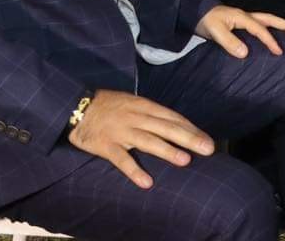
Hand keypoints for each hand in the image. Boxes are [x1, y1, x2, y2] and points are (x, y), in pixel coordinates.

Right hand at [68, 89, 213, 189]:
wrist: (76, 107)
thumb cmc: (109, 105)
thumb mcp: (132, 102)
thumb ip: (151, 113)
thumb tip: (174, 124)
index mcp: (143, 105)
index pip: (171, 116)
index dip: (190, 127)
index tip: (206, 138)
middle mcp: (135, 117)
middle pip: (166, 127)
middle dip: (188, 138)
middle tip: (208, 148)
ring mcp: (121, 131)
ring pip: (148, 141)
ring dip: (167, 151)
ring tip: (185, 161)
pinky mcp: (106, 145)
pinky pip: (121, 160)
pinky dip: (134, 170)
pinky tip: (147, 182)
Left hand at [196, 4, 284, 58]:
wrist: (195, 13)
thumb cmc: (205, 21)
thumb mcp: (215, 31)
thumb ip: (229, 42)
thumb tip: (245, 53)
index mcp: (241, 17)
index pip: (260, 30)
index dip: (270, 41)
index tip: (279, 52)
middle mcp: (246, 16)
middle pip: (270, 19)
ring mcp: (243, 19)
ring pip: (266, 21)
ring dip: (279, 25)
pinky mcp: (240, 24)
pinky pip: (259, 26)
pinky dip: (269, 29)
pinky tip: (272, 36)